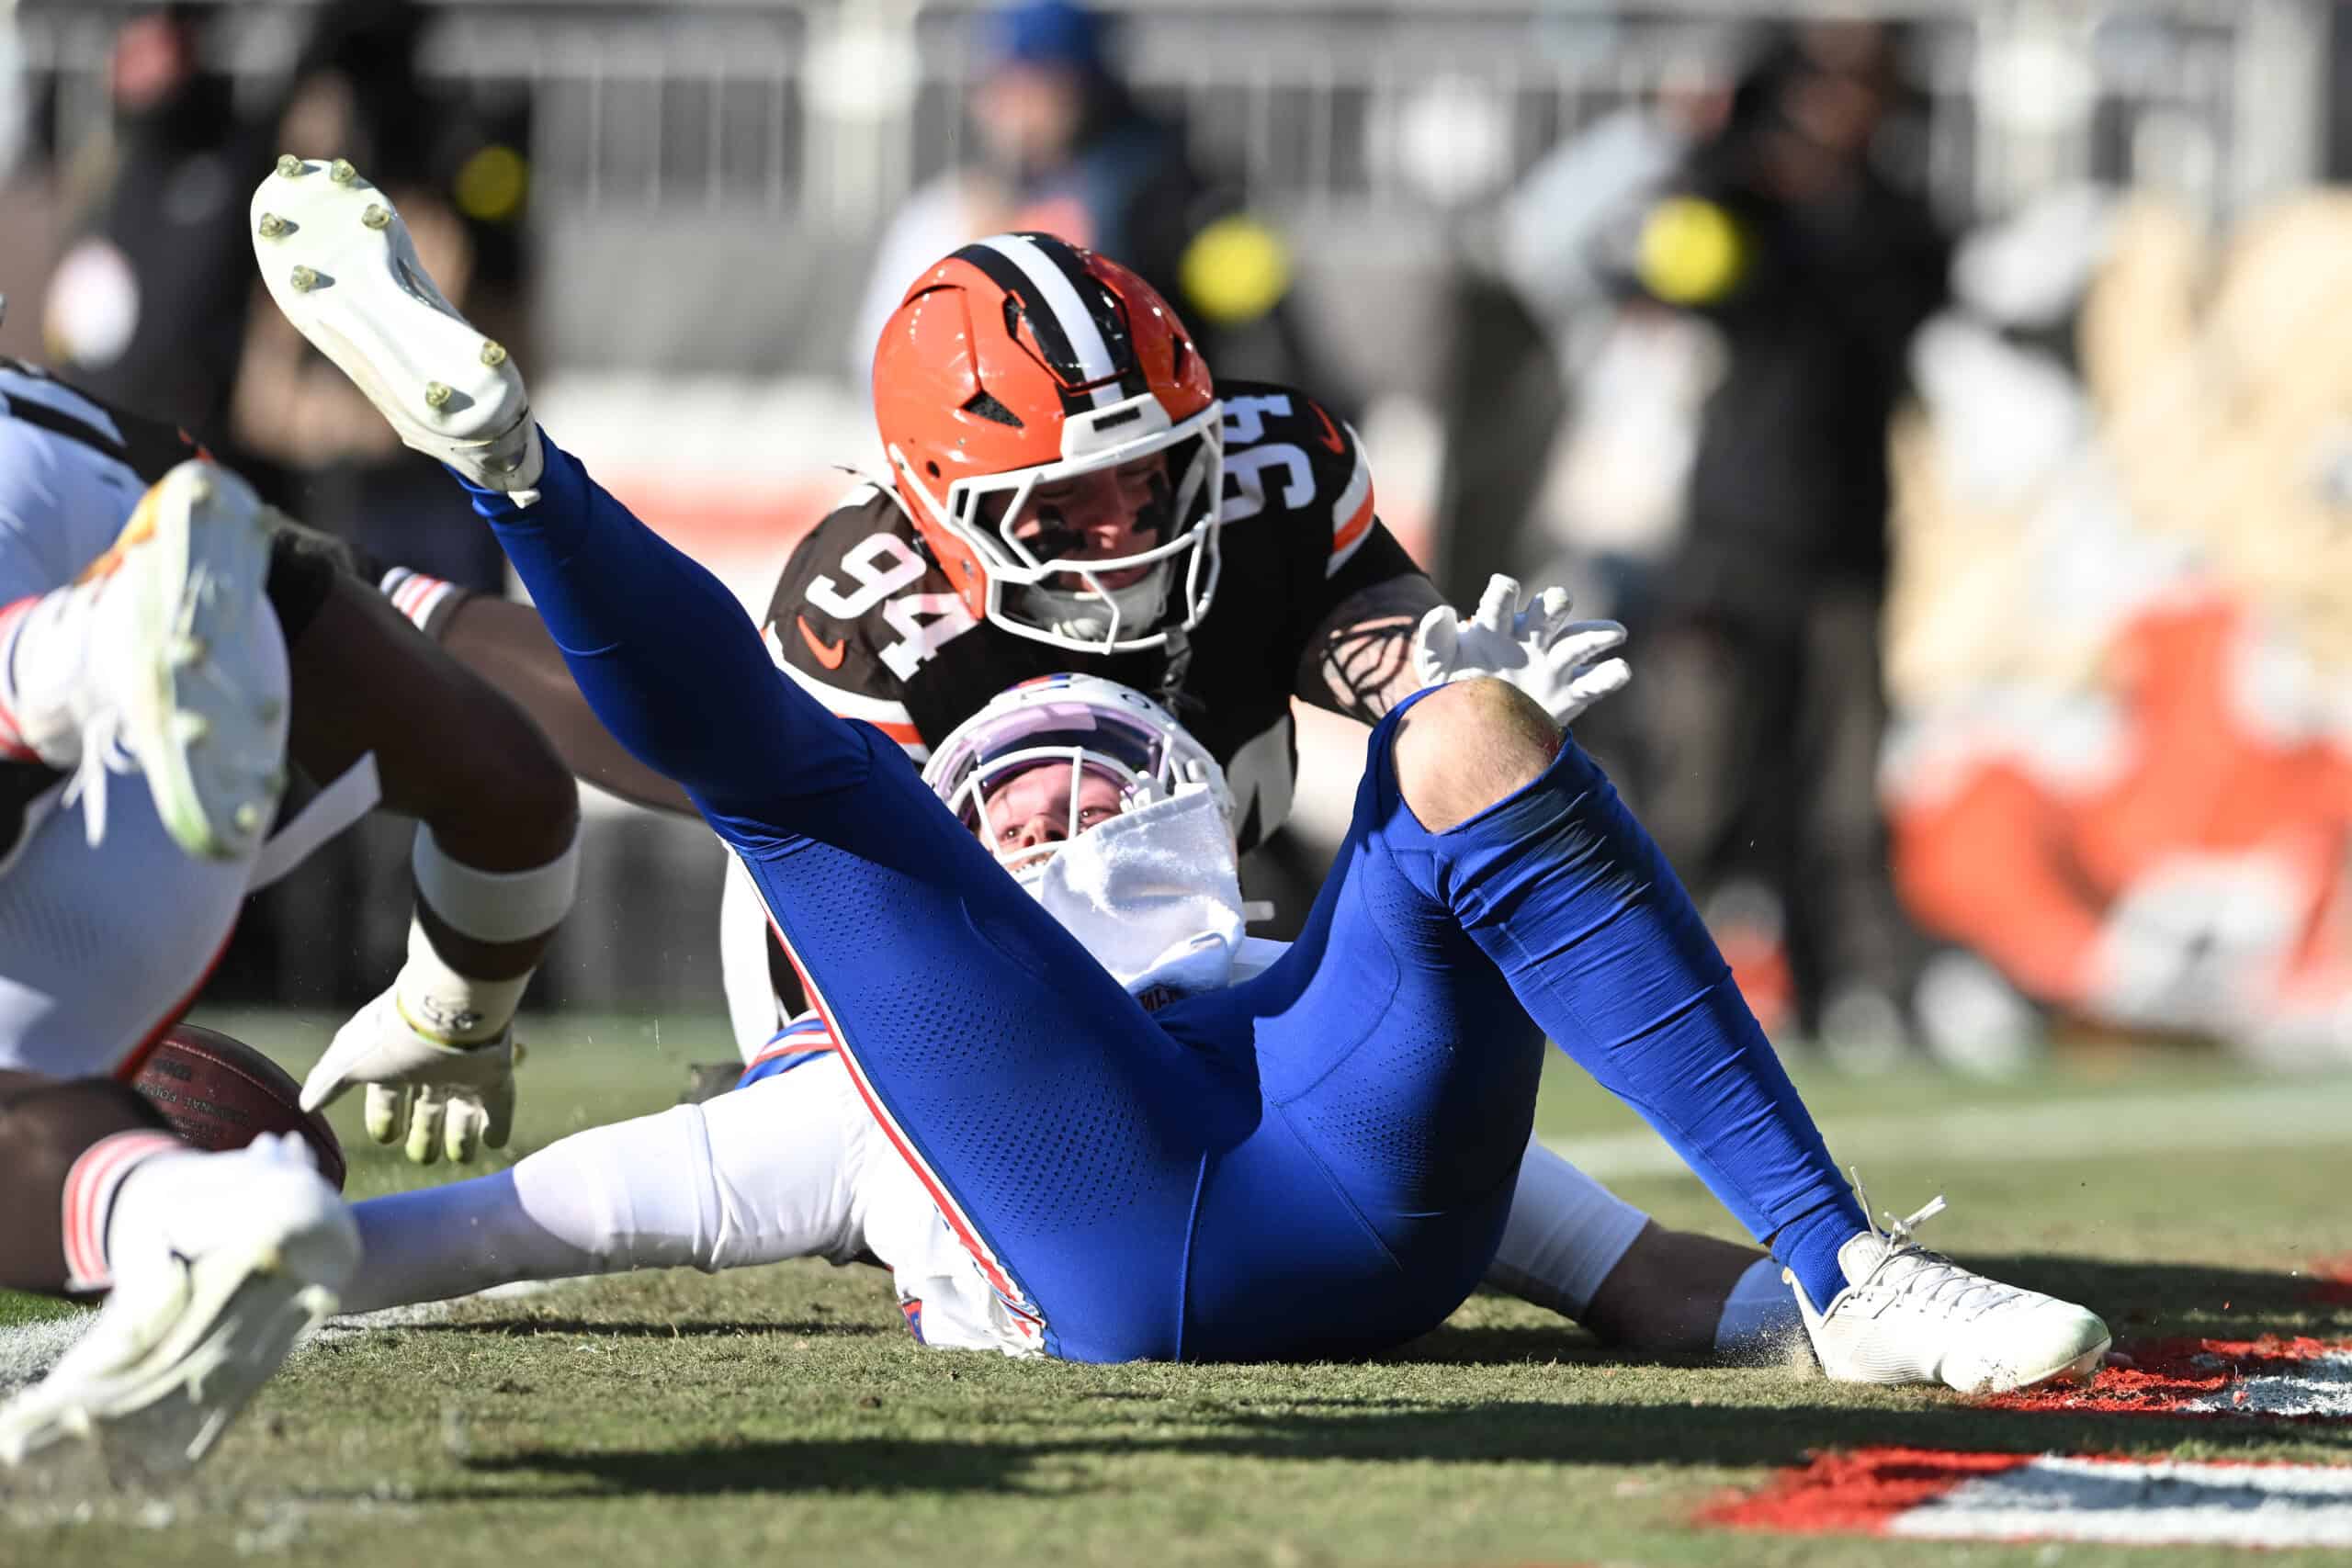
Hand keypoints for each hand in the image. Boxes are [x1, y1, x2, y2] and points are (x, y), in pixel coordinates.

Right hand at [302, 988, 517, 1163]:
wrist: (446, 1011)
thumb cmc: (392, 1036)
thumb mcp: (349, 1061)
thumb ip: (328, 1082)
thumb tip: (306, 1104)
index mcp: (396, 1059)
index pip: (388, 1094)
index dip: (385, 1116)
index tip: (386, 1138)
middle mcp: (431, 1065)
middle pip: (428, 1104)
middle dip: (424, 1131)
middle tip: (423, 1158)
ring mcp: (465, 1069)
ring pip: (463, 1108)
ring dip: (460, 1134)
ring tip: (461, 1159)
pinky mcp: (496, 1074)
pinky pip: (499, 1104)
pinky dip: (496, 1125)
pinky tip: (493, 1143)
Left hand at [1411, 574, 1630, 725]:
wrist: (1472, 728)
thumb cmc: (1452, 686)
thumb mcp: (1436, 665)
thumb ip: (1435, 639)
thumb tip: (1443, 612)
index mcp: (1496, 625)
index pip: (1501, 601)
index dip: (1503, 592)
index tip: (1505, 587)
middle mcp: (1530, 638)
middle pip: (1547, 613)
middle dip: (1554, 604)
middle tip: (1558, 600)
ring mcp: (1552, 665)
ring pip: (1578, 643)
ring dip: (1596, 635)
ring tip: (1616, 633)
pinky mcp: (1569, 693)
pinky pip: (1593, 683)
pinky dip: (1609, 676)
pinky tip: (1621, 669)